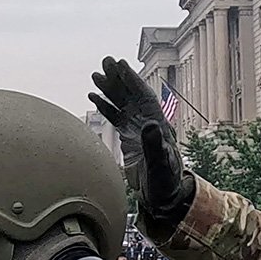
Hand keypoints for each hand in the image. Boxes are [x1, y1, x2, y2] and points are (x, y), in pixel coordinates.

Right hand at [89, 57, 194, 228]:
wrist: (164, 198)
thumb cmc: (166, 183)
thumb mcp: (160, 165)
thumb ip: (155, 145)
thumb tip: (150, 123)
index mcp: (158, 125)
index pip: (143, 96)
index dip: (132, 80)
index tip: (120, 64)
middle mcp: (148, 123)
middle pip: (131, 95)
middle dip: (118, 78)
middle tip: (105, 61)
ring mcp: (138, 130)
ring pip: (122, 103)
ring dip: (109, 89)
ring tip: (95, 75)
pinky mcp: (129, 139)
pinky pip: (115, 117)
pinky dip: (105, 106)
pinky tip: (94, 97)